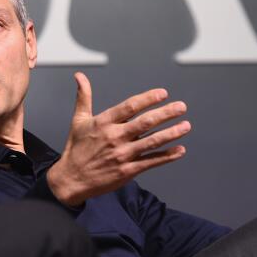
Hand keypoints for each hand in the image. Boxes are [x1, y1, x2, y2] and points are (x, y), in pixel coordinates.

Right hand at [46, 72, 189, 206]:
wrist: (71, 180)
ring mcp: (122, 155)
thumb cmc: (75, 148)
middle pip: (145, 123)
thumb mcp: (78, 120)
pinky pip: (151, 162)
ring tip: (186, 126)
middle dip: (165, 114)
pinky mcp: (127, 171)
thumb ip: (84, 97)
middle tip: (181, 106)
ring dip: (171, 133)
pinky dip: (167, 156)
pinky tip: (180, 150)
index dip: (148, 99)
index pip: (130, 106)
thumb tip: (79, 76)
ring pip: (152, 142)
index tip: (163, 93)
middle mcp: (114, 137)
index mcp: (103, 122)